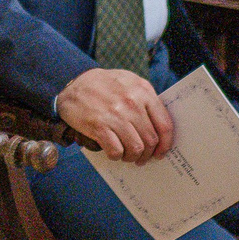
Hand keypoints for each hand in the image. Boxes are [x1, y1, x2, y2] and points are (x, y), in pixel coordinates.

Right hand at [55, 67, 173, 163]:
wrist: (73, 83)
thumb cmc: (104, 84)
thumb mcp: (129, 81)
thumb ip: (146, 98)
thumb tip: (160, 126)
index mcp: (143, 91)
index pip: (164, 125)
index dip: (165, 144)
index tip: (161, 152)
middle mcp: (132, 103)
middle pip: (150, 140)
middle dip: (148, 154)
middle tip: (142, 157)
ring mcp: (115, 115)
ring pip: (135, 148)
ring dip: (132, 157)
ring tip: (127, 156)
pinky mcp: (99, 126)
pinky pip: (116, 151)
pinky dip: (116, 156)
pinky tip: (114, 152)